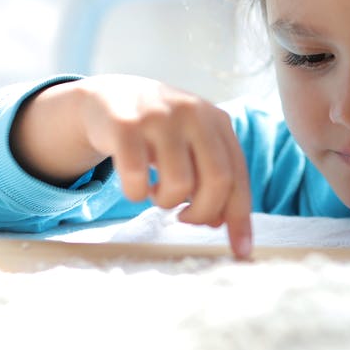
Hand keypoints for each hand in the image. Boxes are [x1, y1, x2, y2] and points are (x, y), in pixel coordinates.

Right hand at [76, 75, 252, 258]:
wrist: (109, 98)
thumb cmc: (159, 133)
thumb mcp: (192, 147)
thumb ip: (212, 179)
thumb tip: (223, 223)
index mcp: (217, 121)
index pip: (238, 175)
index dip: (240, 217)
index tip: (240, 251)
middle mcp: (193, 113)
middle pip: (217, 180)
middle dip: (203, 213)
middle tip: (185, 218)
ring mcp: (159, 116)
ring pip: (179, 184)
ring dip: (166, 202)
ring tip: (157, 192)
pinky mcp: (124, 125)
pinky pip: (137, 178)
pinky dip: (136, 193)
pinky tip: (135, 184)